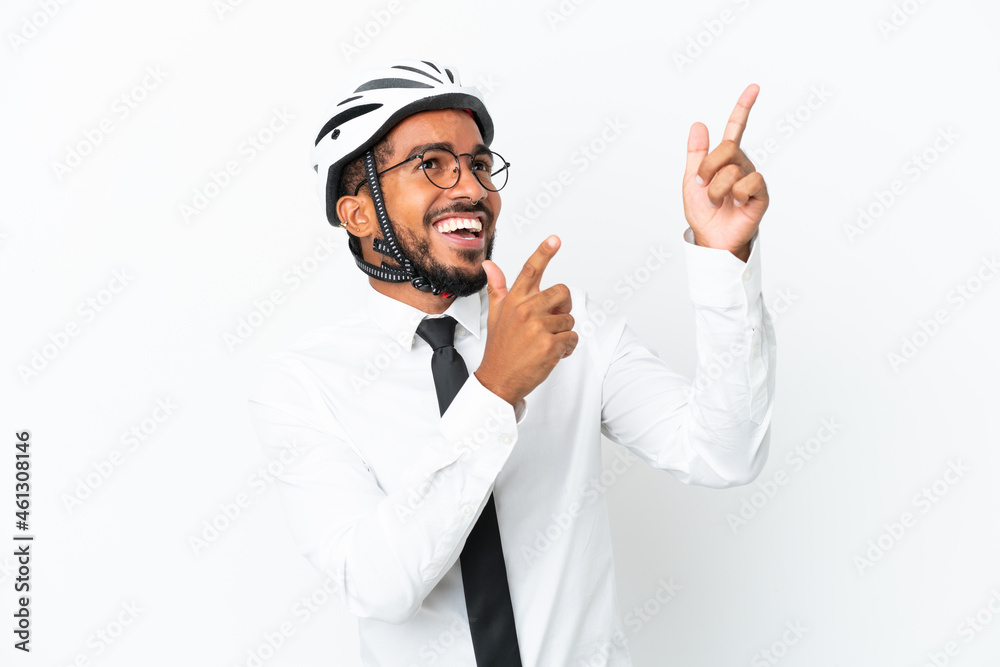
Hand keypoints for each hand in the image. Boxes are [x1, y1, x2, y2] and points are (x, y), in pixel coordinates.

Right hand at [475, 236, 577, 404]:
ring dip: (563, 333)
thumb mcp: (495, 314)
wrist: (498, 379)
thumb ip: (497, 287)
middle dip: (562, 307)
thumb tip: (489, 265)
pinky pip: (572, 338)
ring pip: (569, 319)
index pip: (530, 270)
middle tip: (551, 322)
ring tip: (545, 343)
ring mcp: (537, 327)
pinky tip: (551, 354)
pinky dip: (567, 348)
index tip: (555, 239)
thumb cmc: (499, 347)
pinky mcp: (549, 344)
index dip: (544, 252)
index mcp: (514, 300)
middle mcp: (525, 309)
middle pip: (562, 292)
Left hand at [682, 84, 768, 261]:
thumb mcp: (691, 180)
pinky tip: (735, 205)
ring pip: (733, 169)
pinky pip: (749, 183)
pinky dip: (735, 195)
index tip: (754, 88)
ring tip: (717, 202)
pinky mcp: (760, 194)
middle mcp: (741, 165)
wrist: (711, 238)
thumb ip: (696, 153)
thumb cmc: (704, 212)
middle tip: (702, 184)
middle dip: (708, 167)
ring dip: (716, 189)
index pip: (736, 128)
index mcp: (725, 159)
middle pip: (727, 148)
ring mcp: (752, 179)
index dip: (744, 107)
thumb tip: (698, 124)